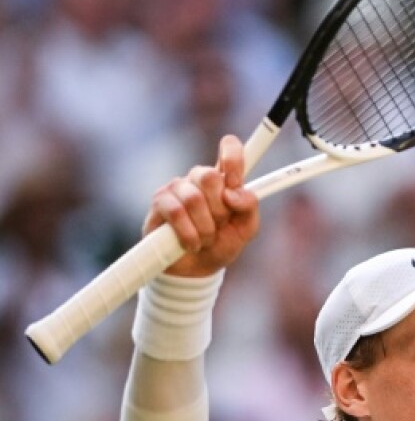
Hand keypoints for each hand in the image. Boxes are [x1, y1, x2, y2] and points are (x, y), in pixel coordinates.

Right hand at [144, 134, 259, 276]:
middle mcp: (199, 179)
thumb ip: (249, 206)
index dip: (233, 157)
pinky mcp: (160, 202)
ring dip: (205, 227)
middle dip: (219, 210)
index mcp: (225, 181)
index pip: (229, 150)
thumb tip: (232, 193)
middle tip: (219, 225)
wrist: (197, 270)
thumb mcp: (246, 228)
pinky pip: (176, 212)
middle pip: (210, 176)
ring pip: (193, 198)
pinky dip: (189, 234)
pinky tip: (192, 244)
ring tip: (206, 240)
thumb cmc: (222, 243)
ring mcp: (178, 188)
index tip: (236, 182)